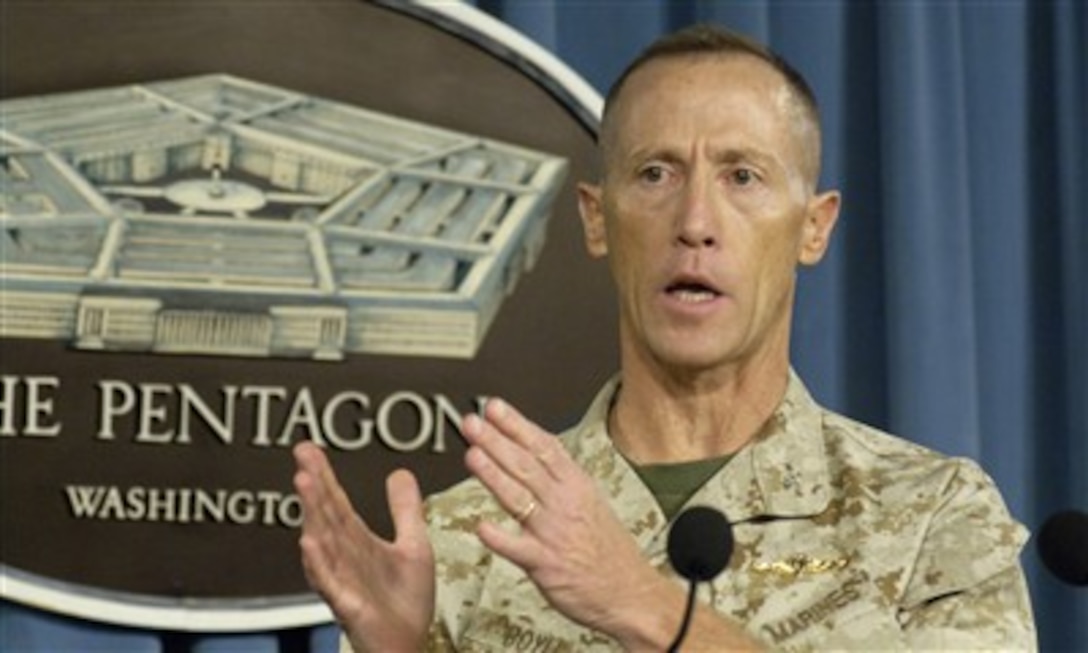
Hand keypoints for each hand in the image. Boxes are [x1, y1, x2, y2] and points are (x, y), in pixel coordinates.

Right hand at [292, 442, 434, 652]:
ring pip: (324, 543)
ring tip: (304, 483)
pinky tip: (309, 542)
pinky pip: (330, 583)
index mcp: (358, 543)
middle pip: (326, 516)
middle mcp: (344, 559)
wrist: (409, 646)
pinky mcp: (349, 606)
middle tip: (302, 455)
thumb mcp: (413, 546)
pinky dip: (319, 563)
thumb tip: (398, 472)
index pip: (337, 503)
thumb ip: (405, 510)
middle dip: (314, 486)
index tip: (307, 447)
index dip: (324, 475)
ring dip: (312, 513)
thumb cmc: (405, 603)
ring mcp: (343, 582)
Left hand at [461, 399, 672, 644]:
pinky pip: (518, 549)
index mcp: (576, 486)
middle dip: (496, 441)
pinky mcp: (546, 564)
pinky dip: (499, 538)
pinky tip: (482, 527)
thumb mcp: (591, 502)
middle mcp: (564, 504)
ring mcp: (553, 533)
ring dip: (493, 475)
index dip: (517, 425)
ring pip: (519, 497)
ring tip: (472, 455)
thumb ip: (560, 479)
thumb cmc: (608, 551)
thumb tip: (533, 454)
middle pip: (526, 465)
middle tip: (472, 423)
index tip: (494, 408)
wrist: (631, 593)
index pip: (543, 447)